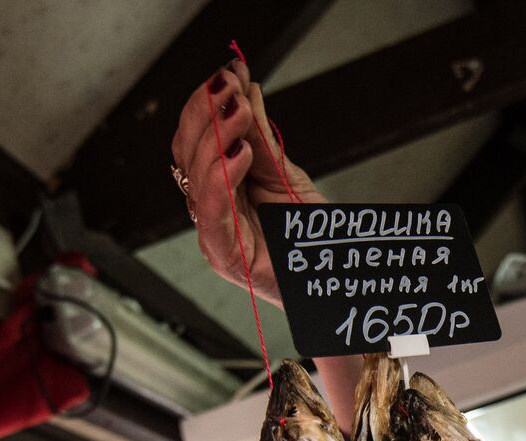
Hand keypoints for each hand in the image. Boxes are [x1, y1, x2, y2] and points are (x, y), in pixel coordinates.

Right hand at [171, 60, 324, 308]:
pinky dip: (221, 179)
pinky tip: (239, 153)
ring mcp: (215, 236)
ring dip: (215, 137)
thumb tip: (245, 89)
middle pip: (187, 154)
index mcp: (219, 192)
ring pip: (195, 178)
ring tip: (239, 110)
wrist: (338, 284)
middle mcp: (210, 212)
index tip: (230, 71)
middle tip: (231, 85)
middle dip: (206, 113)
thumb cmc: (313, 241)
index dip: (207, 103)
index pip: (196, 141)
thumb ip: (263, 140)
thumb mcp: (289, 178)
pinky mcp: (226, 258)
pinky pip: (212, 214)